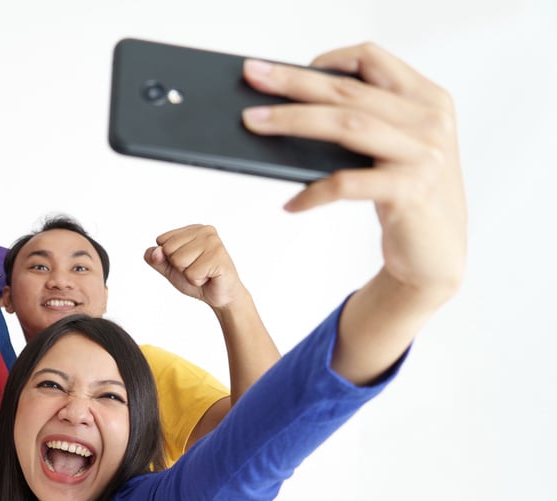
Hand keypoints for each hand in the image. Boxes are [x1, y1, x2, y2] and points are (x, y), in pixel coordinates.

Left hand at [143, 224, 247, 308]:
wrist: (218, 296)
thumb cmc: (197, 278)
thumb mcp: (169, 268)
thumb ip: (156, 259)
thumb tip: (156, 252)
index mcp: (192, 229)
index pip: (162, 241)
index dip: (170, 258)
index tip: (187, 262)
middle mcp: (204, 231)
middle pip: (169, 250)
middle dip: (179, 267)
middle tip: (197, 269)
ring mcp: (213, 242)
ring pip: (179, 261)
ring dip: (188, 274)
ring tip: (203, 273)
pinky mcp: (219, 257)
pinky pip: (191, 273)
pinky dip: (197, 281)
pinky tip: (209, 277)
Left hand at [240, 43, 465, 301]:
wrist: (436, 255)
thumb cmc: (403, 196)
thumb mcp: (393, 149)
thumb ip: (364, 122)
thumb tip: (288, 108)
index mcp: (427, 99)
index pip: (374, 59)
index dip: (329, 58)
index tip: (287, 68)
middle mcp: (430, 120)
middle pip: (350, 91)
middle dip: (294, 82)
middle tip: (253, 77)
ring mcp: (424, 155)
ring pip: (348, 125)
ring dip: (294, 121)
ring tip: (254, 123)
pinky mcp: (411, 191)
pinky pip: (347, 184)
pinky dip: (313, 193)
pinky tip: (290, 205)